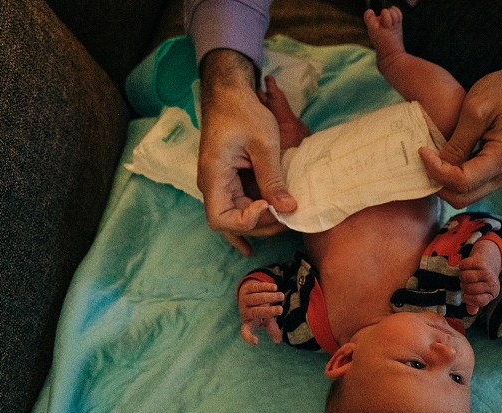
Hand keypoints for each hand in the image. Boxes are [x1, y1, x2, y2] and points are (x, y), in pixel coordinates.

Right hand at [197, 49, 297, 255]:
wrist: (229, 93)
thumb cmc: (243, 111)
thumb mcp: (264, 144)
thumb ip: (273, 179)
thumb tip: (288, 209)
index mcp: (214, 177)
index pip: (221, 220)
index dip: (247, 222)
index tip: (268, 204)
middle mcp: (213, 186)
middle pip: (232, 224)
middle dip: (261, 225)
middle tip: (288, 216)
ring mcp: (220, 185)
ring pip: (237, 218)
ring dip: (261, 224)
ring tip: (285, 221)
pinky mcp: (230, 181)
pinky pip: (238, 208)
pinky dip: (252, 220)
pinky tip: (262, 232)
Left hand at [237, 279, 284, 343]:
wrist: (249, 295)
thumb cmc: (259, 312)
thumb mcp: (265, 321)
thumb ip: (272, 329)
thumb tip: (278, 341)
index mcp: (247, 323)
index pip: (245, 332)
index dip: (249, 337)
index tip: (256, 341)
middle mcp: (244, 311)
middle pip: (255, 312)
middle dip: (268, 311)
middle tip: (280, 310)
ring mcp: (244, 299)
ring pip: (256, 298)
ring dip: (270, 297)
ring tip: (282, 296)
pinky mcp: (247, 289)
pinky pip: (256, 288)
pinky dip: (266, 287)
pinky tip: (275, 287)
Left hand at [419, 52, 501, 208]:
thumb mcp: (476, 110)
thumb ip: (457, 143)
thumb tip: (437, 166)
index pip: (461, 182)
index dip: (436, 171)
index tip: (422, 151)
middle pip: (464, 197)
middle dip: (439, 183)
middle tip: (424, 160)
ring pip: (469, 195)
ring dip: (447, 183)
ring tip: (434, 160)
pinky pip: (477, 185)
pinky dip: (458, 179)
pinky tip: (449, 160)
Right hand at [459, 239, 501, 314]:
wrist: (489, 256)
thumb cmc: (482, 277)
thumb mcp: (481, 291)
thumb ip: (475, 302)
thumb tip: (471, 312)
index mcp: (492, 293)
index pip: (477, 301)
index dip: (468, 299)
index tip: (467, 294)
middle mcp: (492, 283)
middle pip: (469, 289)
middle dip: (464, 286)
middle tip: (467, 282)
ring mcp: (487, 272)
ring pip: (465, 277)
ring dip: (462, 275)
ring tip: (467, 274)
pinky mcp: (480, 261)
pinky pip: (463, 266)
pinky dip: (462, 266)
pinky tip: (468, 266)